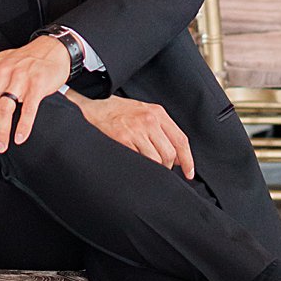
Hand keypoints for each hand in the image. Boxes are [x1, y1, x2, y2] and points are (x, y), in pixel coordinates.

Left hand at [0, 37, 70, 152]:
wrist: (51, 50)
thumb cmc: (24, 62)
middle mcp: (3, 72)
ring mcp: (20, 78)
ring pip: (3, 109)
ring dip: (0, 132)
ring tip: (0, 146)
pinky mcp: (38, 84)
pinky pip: (28, 109)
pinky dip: (23, 126)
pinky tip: (19, 138)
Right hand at [72, 94, 194, 179]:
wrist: (92, 107)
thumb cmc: (117, 111)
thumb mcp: (144, 112)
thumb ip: (162, 130)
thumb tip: (179, 157)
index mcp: (157, 113)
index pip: (181, 140)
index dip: (188, 160)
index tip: (189, 173)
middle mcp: (149, 120)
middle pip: (170, 153)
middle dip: (168, 167)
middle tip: (161, 169)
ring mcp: (136, 130)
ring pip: (157, 160)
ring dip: (155, 169)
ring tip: (147, 166)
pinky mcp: (123, 139)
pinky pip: (140, 160)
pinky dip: (142, 167)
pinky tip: (136, 164)